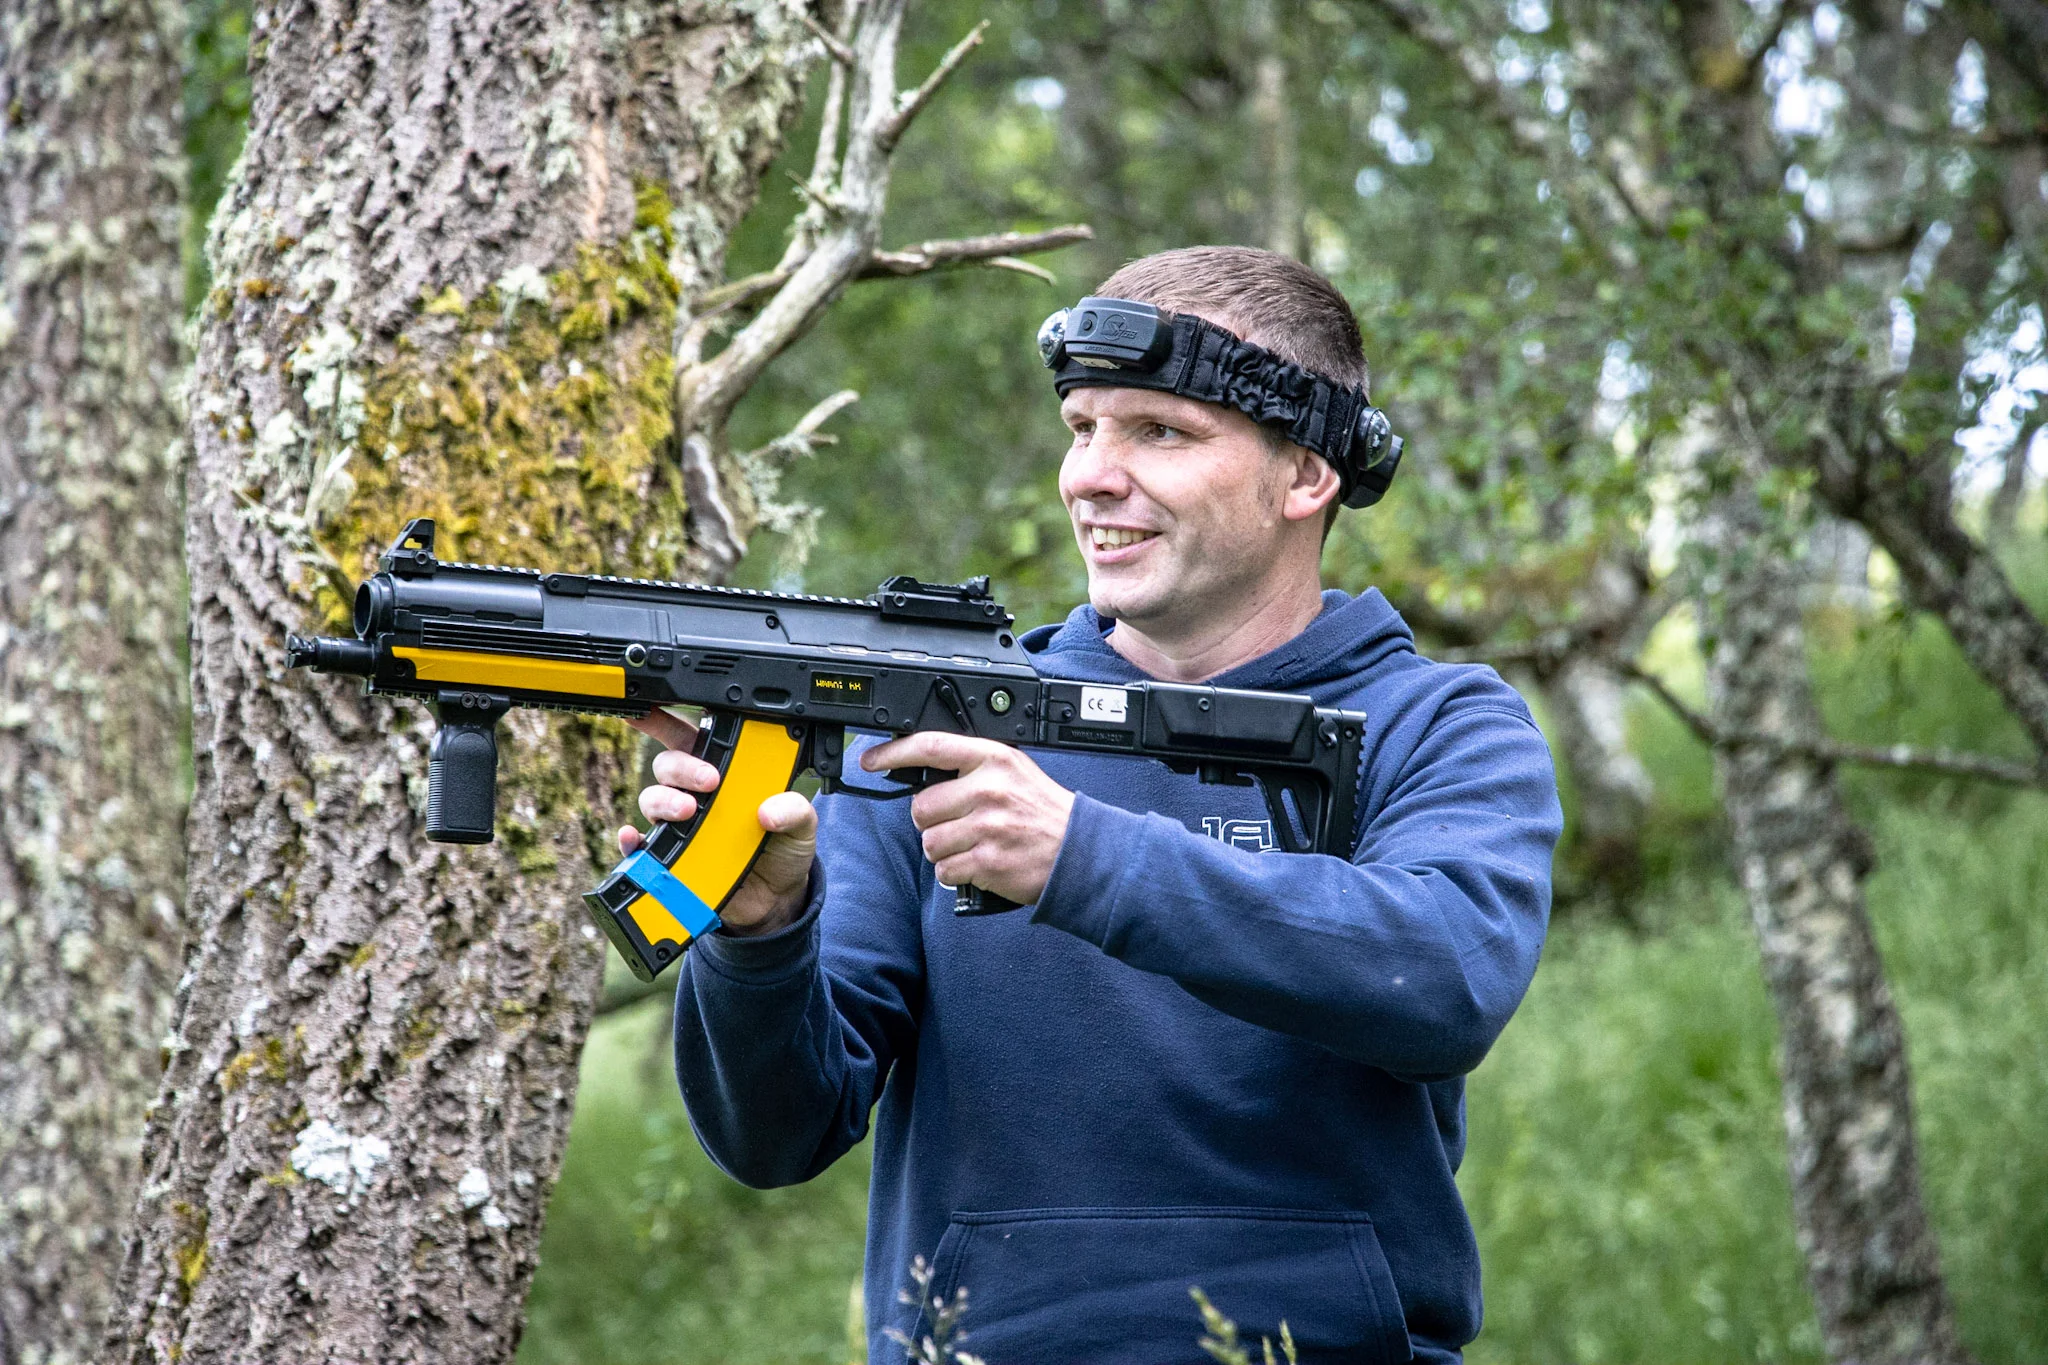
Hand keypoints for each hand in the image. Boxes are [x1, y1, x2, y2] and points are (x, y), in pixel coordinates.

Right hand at [620, 708, 815, 936]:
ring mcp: (680, 825)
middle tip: (708, 780)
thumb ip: (796, 810)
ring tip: (688, 812)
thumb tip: (771, 810)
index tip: (654, 706)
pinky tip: (636, 839)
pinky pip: (640, 847)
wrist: (776, 899)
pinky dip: (633, 842)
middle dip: (681, 766)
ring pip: (653, 798)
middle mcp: (696, 794)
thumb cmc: (783, 849)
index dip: (667, 717)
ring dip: (664, 800)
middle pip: (668, 763)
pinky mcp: (670, 857)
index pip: (694, 736)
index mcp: (725, 771)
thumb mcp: (802, 825)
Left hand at [860, 733, 1075, 904]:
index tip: (871, 760)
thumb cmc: (1044, 813)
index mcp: (993, 759)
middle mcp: (989, 789)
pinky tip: (978, 863)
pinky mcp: (987, 861)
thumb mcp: (1014, 771)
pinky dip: (954, 872)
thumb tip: (924, 772)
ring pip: (929, 842)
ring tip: (972, 845)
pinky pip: (944, 870)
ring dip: (943, 849)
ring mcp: (987, 826)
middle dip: (931, 821)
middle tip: (957, 823)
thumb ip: (973, 767)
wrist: (1078, 851)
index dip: (893, 753)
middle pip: (921, 807)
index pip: (931, 746)